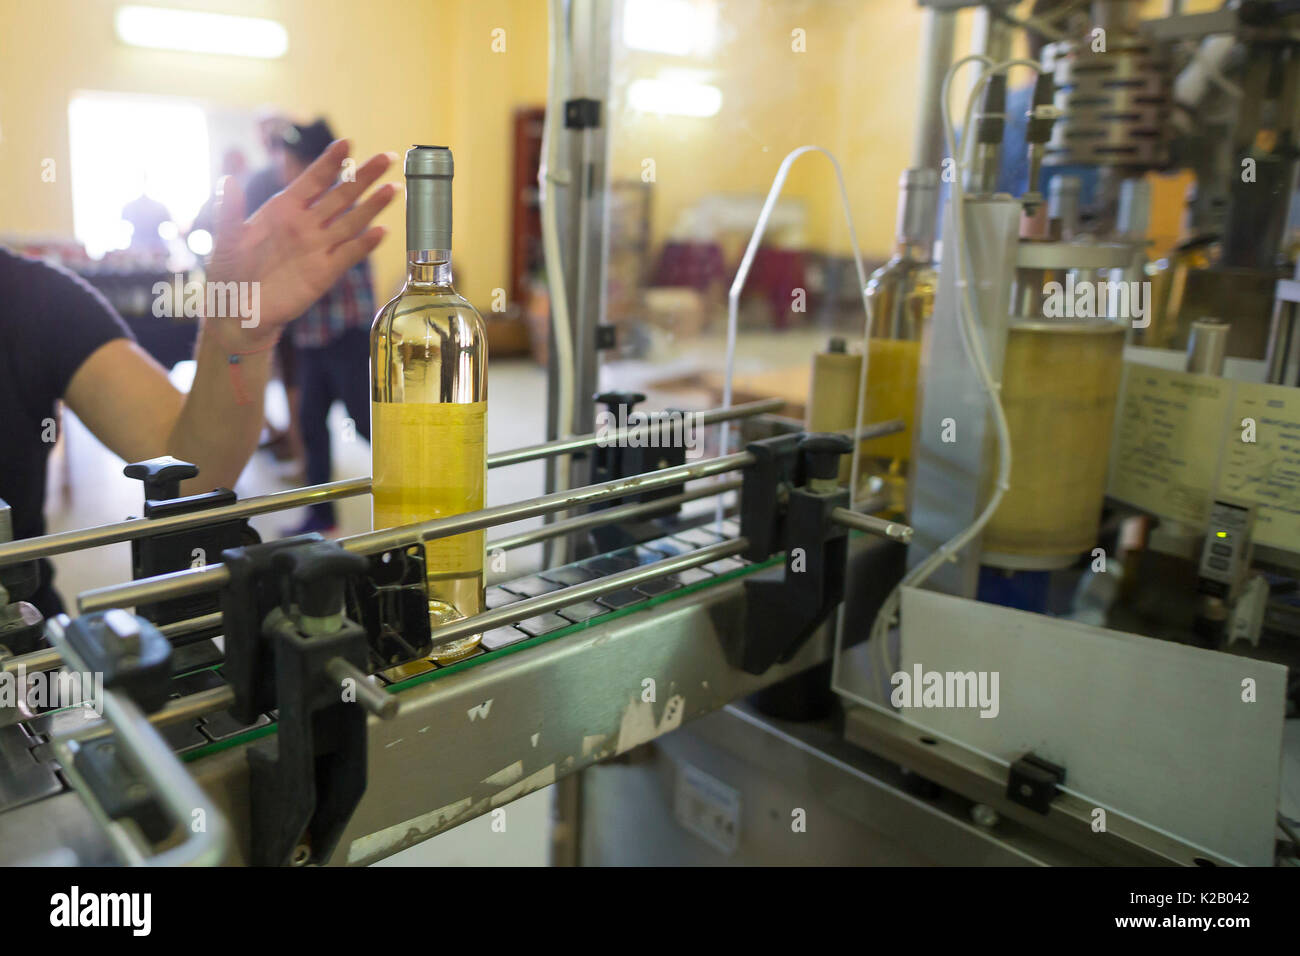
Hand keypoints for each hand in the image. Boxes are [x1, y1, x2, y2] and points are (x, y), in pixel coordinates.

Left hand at [205, 140, 396, 348]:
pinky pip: (349, 255)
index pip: (312, 180)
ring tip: (393, 189)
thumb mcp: (225, 240)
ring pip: (351, 221)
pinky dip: (365, 244)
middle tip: (387, 158)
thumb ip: (230, 211)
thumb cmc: (229, 273)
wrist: (239, 312)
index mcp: (283, 210)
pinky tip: (381, 232)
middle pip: (341, 195)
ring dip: (373, 206)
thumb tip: (227, 180)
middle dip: (363, 176)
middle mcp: (306, 225)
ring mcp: (318, 248)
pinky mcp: (326, 273)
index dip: (330, 162)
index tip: (347, 143)